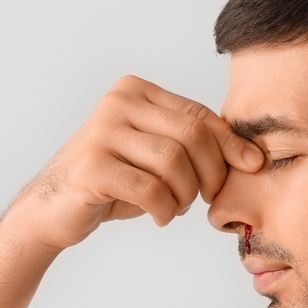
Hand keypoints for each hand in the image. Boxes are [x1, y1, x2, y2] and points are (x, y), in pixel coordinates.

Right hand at [3, 75, 263, 251]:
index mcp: (135, 91)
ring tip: (176, 207)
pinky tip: (159, 216)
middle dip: (211, 172)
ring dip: (185, 194)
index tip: (252, 165)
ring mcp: (100, 133)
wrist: (53, 209)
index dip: (231, 142)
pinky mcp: (91, 167)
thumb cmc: (115, 182)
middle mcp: (117, 103)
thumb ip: (194, 145)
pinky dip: (164, 209)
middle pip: (191, 135)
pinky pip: (150, 190)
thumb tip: (254, 155)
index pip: (198, 114)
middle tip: (206, 198)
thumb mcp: (157, 156)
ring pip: (173, 162)